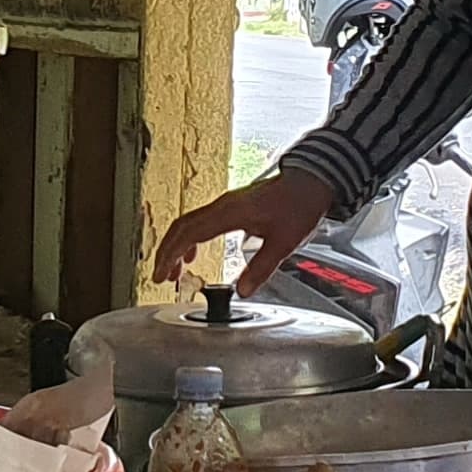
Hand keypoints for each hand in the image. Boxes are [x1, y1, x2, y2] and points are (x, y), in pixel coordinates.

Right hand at [151, 170, 338, 296]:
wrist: (311, 181)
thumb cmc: (299, 204)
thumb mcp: (284, 242)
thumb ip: (261, 268)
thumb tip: (241, 290)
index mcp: (229, 213)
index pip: (188, 233)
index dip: (170, 255)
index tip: (161, 275)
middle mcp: (222, 206)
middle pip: (181, 227)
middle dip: (166, 253)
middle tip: (160, 277)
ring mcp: (225, 204)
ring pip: (189, 223)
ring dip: (177, 246)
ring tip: (174, 270)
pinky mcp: (232, 206)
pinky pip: (201, 221)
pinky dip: (191, 239)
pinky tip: (194, 253)